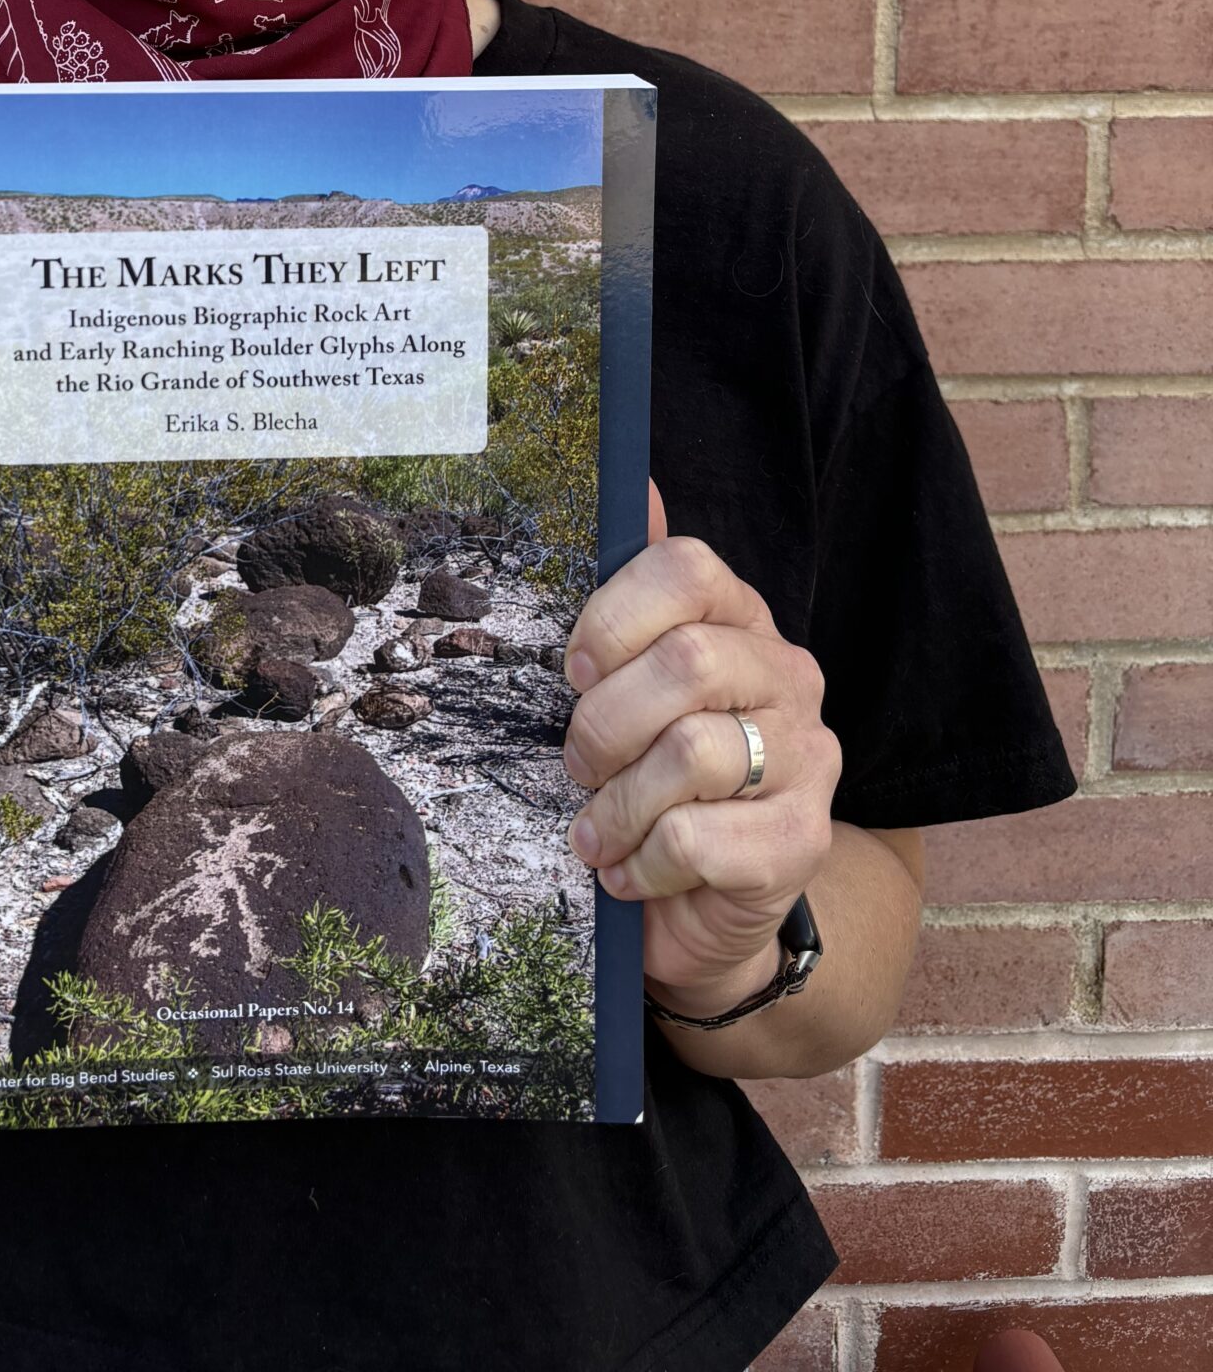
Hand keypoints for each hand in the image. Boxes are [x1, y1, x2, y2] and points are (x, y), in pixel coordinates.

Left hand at [562, 481, 840, 1016]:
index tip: (576, 668)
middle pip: (685, 662)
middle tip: (578, 765)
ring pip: (691, 754)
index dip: (616, 612)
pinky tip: (632, 870)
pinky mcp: (803, 841)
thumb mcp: (635, 682)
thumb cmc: (656, 777)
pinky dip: (642, 860)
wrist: (711, 905)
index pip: (688, 568)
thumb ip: (636, 591)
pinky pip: (697, 838)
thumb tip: (635, 478)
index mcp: (742, 621)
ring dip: (618, 803)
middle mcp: (790, 677)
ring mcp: (808, 760)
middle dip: (605, 723)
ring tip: (597, 831)